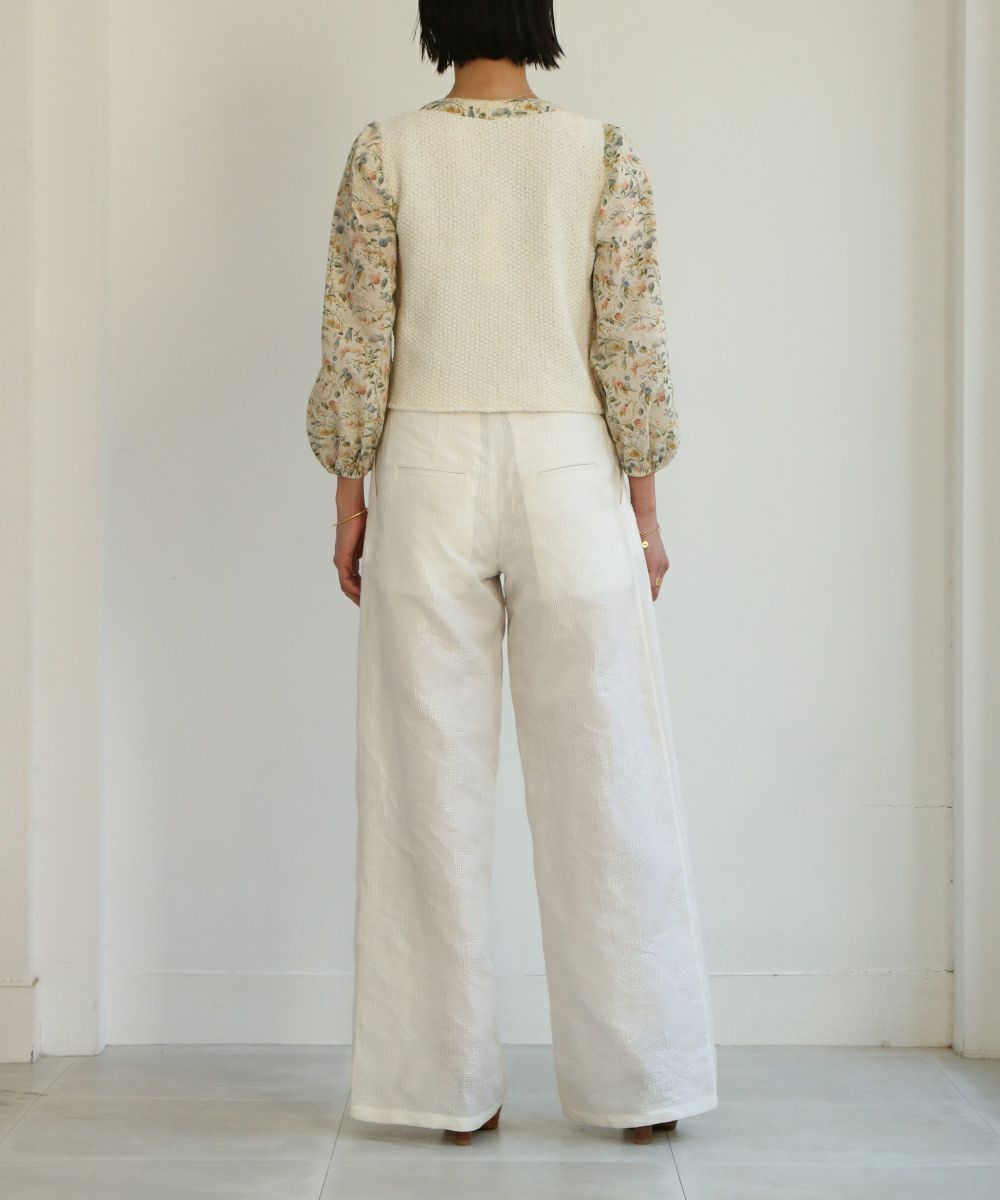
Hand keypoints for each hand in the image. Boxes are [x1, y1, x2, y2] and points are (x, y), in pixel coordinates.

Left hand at [334, 477, 366, 606]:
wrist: (352, 510)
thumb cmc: (363, 520)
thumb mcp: (372, 541)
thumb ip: (376, 551)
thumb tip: (390, 559)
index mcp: (349, 558)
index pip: (353, 579)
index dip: (362, 590)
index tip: (372, 598)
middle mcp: (342, 561)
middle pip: (348, 586)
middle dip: (358, 597)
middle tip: (370, 607)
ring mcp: (340, 561)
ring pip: (346, 586)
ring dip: (355, 596)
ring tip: (366, 605)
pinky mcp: (341, 559)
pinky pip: (345, 580)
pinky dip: (352, 589)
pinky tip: (361, 595)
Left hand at [635, 515, 668, 601]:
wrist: (644, 521)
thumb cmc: (633, 537)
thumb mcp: (630, 555)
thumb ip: (632, 570)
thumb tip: (630, 584)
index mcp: (652, 566)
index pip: (651, 590)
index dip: (644, 599)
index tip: (636, 603)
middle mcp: (661, 566)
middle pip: (655, 589)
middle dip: (647, 594)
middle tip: (635, 598)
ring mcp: (663, 563)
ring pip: (657, 582)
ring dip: (649, 586)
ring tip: (638, 588)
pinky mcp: (664, 560)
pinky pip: (658, 575)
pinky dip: (652, 578)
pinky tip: (643, 576)